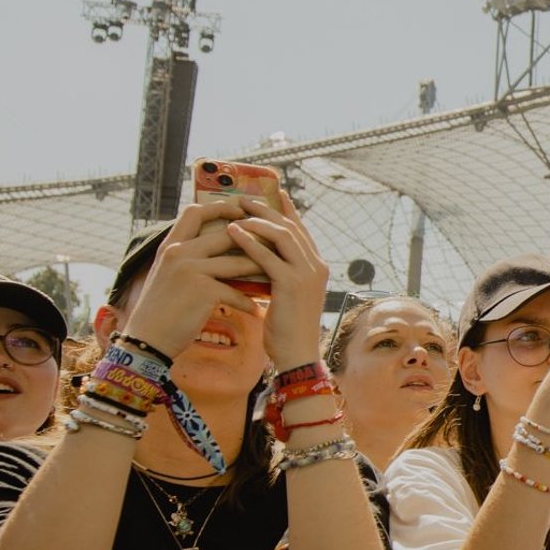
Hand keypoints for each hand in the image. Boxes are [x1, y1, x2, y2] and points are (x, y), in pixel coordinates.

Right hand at [119, 202, 263, 355]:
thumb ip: (185, 258)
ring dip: (258, 270)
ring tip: (275, 275)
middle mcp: (179, 252)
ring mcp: (191, 270)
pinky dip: (248, 303)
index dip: (219, 207)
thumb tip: (213, 249)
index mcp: (170, 245)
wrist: (146, 338)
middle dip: (252, 239)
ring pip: (236, 263)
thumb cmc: (159, 309)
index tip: (240, 210)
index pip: (194, 212)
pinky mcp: (202, 291)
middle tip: (272, 245)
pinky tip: (257, 310)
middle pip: (225, 235)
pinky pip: (235, 292)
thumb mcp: (166, 274)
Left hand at [224, 192, 330, 368]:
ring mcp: (306, 273)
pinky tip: (232, 233)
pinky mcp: (291, 284)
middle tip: (243, 198)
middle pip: (290, 226)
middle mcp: (316, 266)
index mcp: (317, 267)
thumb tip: (259, 261)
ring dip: (256, 220)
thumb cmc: (287, 331)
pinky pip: (267, 255)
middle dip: (266, 209)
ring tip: (235, 212)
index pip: (300, 230)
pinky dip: (248, 242)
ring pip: (281, 235)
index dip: (286, 209)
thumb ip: (279, 275)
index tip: (272, 193)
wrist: (297, 356)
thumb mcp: (287, 297)